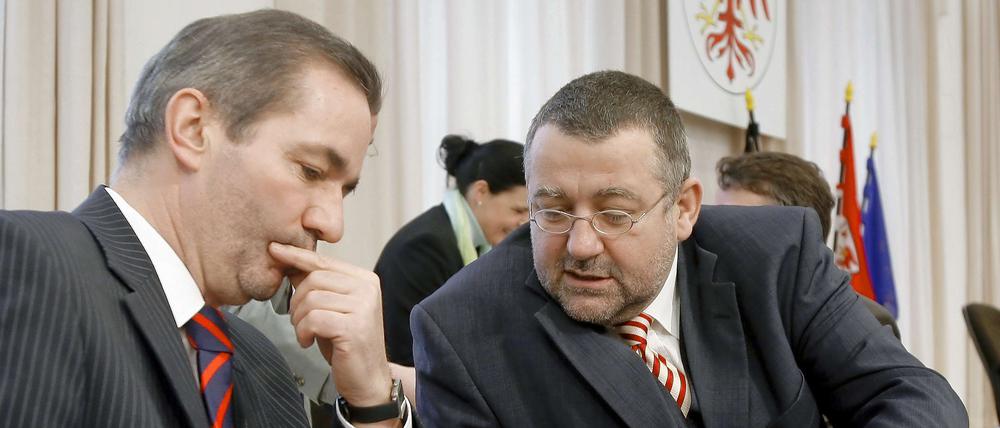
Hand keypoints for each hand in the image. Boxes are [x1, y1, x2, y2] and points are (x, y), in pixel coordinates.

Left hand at [268, 242, 392, 406]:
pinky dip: (303, 332)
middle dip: (296, 301)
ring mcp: (363, 307)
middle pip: (314, 278)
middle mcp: (367, 288)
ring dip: (299, 319)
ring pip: (311, 299)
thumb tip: (289, 263)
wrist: (367, 379)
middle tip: (299, 322)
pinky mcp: (354, 327)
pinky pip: (313, 319)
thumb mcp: (330, 308)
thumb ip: (316, 286)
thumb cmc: (345, 344)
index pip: (324, 261)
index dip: (296, 255)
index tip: (274, 249)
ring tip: (306, 333)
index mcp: (364, 279)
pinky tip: (308, 342)